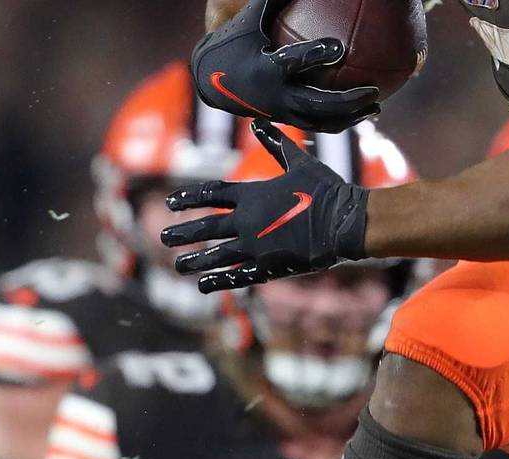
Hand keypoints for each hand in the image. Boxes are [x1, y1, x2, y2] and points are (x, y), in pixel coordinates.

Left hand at [162, 120, 369, 292]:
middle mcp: (247, 220)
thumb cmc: (326, 190)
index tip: (171, 202)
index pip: (211, 194)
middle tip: (163, 238)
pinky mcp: (270, 267)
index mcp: (252, 194)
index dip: (189, 197)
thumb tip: (256, 122)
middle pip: (206, 227)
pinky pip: (239, 276)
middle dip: (183, 233)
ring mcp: (256, 246)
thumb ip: (275, 143)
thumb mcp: (299, 161)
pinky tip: (203, 286)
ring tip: (178, 266)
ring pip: (216, 255)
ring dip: (195, 261)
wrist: (345, 222)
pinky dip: (220, 282)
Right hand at [192, 0, 379, 132]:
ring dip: (352, 116)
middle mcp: (275, 96)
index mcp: (265, 68)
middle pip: (317, 103)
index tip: (339, 46)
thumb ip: (274, 1)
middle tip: (372, 90)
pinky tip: (362, 111)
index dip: (316, 55)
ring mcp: (284, 112)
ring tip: (375, 105)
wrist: (212, 82)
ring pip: (323, 122)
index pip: (292, 62)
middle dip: (347, 100)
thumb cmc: (235, 45)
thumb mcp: (250, 20)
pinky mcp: (289, 121)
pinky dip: (343, 121)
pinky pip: (321, 126)